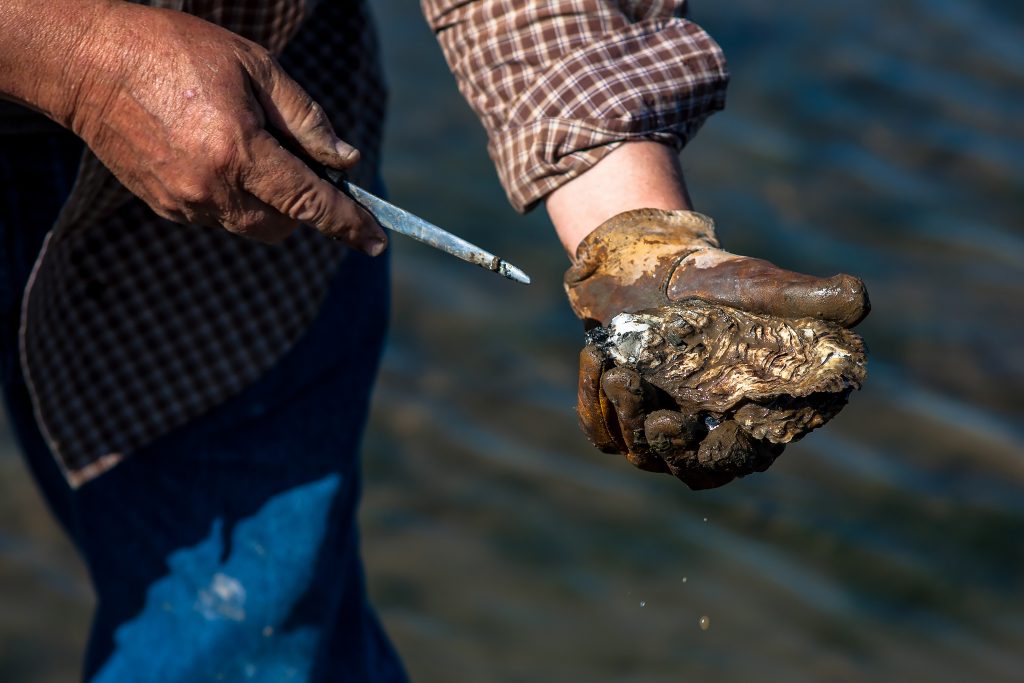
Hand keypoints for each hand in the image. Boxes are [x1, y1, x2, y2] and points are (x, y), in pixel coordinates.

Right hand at [65, 3, 384, 249]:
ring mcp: (185, 204)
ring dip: (269, 202)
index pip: (310, 203)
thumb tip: (345, 159)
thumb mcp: (256, 69)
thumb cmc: (177, 52)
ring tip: (247, 146)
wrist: (88, 64)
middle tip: (298, 161)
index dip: (348, 223)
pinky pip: (219, 216)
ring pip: (252, 225)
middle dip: (304, 206)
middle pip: (284, 226)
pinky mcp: (165, 207)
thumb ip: (306, 120)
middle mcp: (212, 189)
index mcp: (239, 152)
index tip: (376, 241)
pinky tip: (215, 153)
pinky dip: (235, 197)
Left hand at [565, 209, 868, 488]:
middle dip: (671, 449)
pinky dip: (594, 402)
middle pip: (693, 470)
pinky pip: (604, 431)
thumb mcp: (762, 285)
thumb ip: (808, 297)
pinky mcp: (623, 416)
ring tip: (617, 370)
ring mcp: (664, 428)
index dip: (725, 455)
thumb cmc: (718, 280)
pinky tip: (597, 360)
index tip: (704, 427)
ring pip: (643, 451)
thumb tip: (859, 300)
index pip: (746, 457)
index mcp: (757, 413)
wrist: (654, 264)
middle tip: (657, 416)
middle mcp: (712, 432)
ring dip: (628, 416)